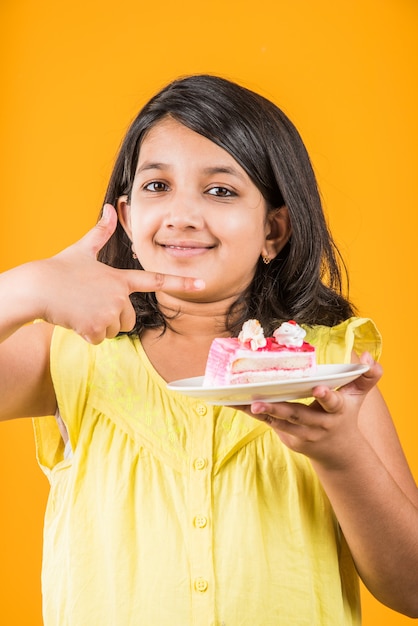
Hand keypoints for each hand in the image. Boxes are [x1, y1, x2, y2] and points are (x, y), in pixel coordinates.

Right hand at [32, 204, 204, 342]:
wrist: (37, 288)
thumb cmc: (58, 269)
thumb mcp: (82, 250)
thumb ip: (100, 232)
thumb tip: (110, 208)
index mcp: (120, 278)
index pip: (156, 281)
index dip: (181, 282)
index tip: (202, 284)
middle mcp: (119, 296)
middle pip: (129, 319)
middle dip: (112, 317)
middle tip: (90, 305)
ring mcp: (109, 312)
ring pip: (114, 330)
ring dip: (99, 326)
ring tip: (82, 310)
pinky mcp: (96, 328)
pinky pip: (99, 339)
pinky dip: (87, 334)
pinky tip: (75, 319)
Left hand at [244, 353, 382, 466]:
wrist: (338, 452)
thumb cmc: (346, 415)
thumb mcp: (358, 396)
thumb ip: (367, 376)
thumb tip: (368, 356)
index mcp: (337, 411)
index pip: (333, 403)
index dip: (326, 397)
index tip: (319, 389)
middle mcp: (319, 425)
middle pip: (297, 415)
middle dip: (278, 409)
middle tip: (259, 402)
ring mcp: (302, 434)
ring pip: (279, 422)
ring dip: (260, 412)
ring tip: (244, 402)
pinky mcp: (289, 439)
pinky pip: (270, 424)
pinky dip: (254, 414)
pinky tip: (235, 403)